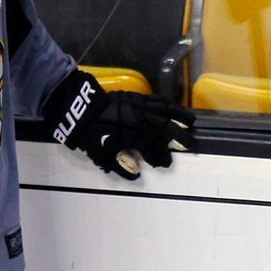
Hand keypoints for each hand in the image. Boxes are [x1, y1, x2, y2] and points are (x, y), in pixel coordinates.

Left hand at [47, 69, 193, 179]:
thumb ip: (119, 165)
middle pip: (165, 131)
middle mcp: (142, 122)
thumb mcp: (101, 154)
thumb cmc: (89, 133)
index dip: (160, 158)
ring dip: (180, 117)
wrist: (79, 108)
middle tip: (189, 146)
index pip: (153, 150)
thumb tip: (136, 172)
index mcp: (134, 137)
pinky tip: (175, 108)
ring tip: (190, 123)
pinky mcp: (137, 97)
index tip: (164, 164)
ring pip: (166, 112)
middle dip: (179, 140)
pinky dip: (169, 104)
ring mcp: (141, 108)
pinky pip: (157, 100)